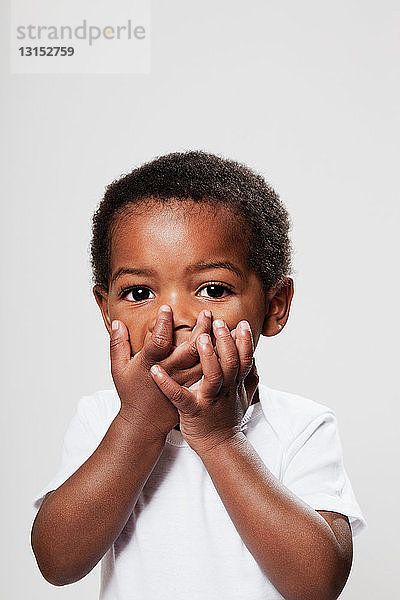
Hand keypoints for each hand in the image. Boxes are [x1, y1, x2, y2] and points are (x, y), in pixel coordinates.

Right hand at [110, 306, 210, 440]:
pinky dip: (219, 359)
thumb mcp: (118, 369)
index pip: (158, 340)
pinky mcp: (194, 388)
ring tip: (221, 326)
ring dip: (215, 343)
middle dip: (200, 328)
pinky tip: (226, 347)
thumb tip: (118, 322)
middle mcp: (170, 371)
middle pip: (190, 348)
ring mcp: (184, 381)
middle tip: (206, 313)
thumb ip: (118, 345)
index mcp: (150, 363)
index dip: (163, 323)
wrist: (144, 422)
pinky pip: (210, 372)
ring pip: (205, 360)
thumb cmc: (131, 392)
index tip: (167, 308)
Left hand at [150, 319, 255, 454]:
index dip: (244, 341)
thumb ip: (249, 376)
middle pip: (231, 363)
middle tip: (218, 323)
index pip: (244, 359)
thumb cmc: (227, 418)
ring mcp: (210, 400)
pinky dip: (167, 384)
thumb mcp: (244, 397)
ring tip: (199, 338)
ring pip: (212, 377)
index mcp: (235, 383)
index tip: (241, 323)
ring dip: (207, 357)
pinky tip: (155, 371)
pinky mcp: (192, 411)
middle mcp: (225, 390)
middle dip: (226, 342)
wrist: (220, 446)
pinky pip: (179, 397)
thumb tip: (255, 357)